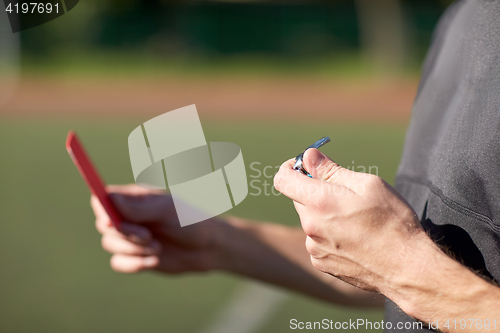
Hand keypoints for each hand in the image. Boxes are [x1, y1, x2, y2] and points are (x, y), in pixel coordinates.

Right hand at [91, 184, 224, 273]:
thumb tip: (107, 197)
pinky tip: (156, 262)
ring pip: (109, 244)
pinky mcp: (134, 256)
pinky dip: (134, 264)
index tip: (112, 222)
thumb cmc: (191, 221)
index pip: (103, 198)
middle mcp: (129, 216)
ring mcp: (130, 236)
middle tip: (148, 237)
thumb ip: (137, 208)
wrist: (208, 248)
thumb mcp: (166, 210)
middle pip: (104, 224)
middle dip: (124, 234)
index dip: (103, 210)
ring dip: (133, 250)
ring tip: (158, 248)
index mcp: (135, 198)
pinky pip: (118, 262)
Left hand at [273, 148, 429, 295]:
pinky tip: (353, 239)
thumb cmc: (391, 221)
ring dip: (323, 214)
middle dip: (315, 191)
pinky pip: (316, 240)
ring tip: (354, 220)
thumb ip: (331, 169)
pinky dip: (328, 235)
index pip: (282, 179)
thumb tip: (308, 156)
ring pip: (309, 220)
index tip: (305, 166)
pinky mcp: (320, 263)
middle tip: (344, 194)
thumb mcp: (367, 184)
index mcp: (319, 201)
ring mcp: (313, 247)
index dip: (290, 168)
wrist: (406, 267)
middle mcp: (310, 225)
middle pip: (299, 199)